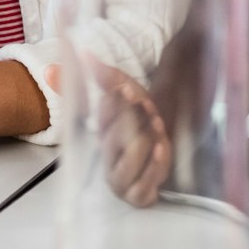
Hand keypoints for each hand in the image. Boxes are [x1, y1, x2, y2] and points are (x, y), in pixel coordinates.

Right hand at [49, 60, 169, 206]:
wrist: (166, 143)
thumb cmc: (142, 117)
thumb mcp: (127, 91)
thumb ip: (105, 75)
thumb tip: (83, 52)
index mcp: (101, 132)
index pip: (100, 118)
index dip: (114, 104)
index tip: (128, 90)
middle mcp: (107, 157)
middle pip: (113, 140)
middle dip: (133, 121)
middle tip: (147, 106)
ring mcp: (121, 178)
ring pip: (128, 162)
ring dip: (144, 141)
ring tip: (157, 126)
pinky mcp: (138, 195)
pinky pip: (142, 188)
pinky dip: (153, 167)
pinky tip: (161, 149)